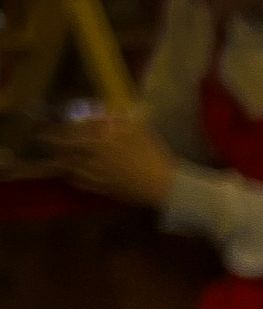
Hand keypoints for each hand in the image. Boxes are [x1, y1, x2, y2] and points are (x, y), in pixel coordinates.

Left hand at [42, 116, 178, 207]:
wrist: (164, 185)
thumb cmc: (153, 155)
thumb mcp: (140, 130)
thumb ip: (121, 119)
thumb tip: (107, 111)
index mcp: (101, 142)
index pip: (70, 134)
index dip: (56, 131)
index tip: (45, 128)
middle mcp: (93, 159)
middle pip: (64, 152)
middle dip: (52, 146)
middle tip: (43, 141)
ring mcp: (97, 176)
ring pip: (70, 168)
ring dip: (60, 162)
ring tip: (53, 159)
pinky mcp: (103, 189)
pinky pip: (82, 183)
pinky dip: (74, 178)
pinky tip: (73, 176)